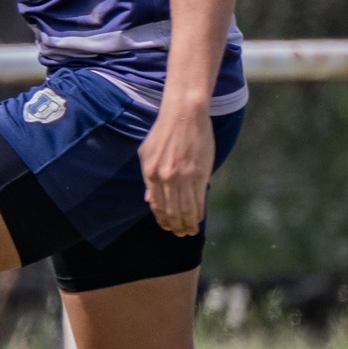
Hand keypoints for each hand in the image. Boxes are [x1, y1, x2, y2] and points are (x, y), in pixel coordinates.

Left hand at [139, 101, 213, 235]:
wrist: (184, 115)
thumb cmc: (164, 132)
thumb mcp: (147, 154)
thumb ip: (148, 179)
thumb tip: (150, 200)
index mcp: (151, 173)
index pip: (156, 205)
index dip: (162, 219)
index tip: (167, 227)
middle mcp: (166, 178)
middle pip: (172, 211)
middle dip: (176, 226)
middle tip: (180, 234)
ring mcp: (184, 177)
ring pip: (186, 208)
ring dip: (188, 223)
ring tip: (190, 231)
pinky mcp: (200, 173)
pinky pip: (199, 199)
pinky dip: (198, 212)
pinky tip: (199, 218)